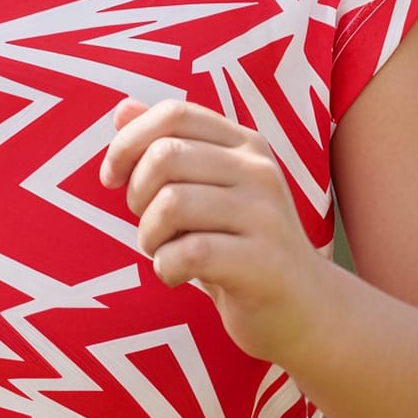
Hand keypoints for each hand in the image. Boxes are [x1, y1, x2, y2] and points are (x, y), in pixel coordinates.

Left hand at [99, 94, 338, 372]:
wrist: (305, 308)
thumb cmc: (240, 246)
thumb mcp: (207, 191)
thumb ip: (169, 148)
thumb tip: (121, 109)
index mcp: (244, 144)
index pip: (174, 113)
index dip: (129, 142)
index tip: (112, 178)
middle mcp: (258, 170)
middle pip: (165, 156)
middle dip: (136, 195)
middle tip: (150, 226)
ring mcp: (265, 215)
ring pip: (172, 203)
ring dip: (149, 236)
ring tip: (163, 253)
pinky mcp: (263, 261)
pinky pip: (190, 252)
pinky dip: (166, 267)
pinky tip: (177, 275)